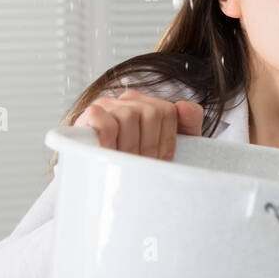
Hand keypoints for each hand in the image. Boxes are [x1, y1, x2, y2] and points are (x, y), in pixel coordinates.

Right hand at [74, 89, 205, 160]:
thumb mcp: (169, 145)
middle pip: (151, 113)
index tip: (163, 160)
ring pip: (129, 116)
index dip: (168, 139)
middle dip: (150, 146)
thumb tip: (185, 106)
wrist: (100, 177)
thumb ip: (188, 123)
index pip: (167, 111)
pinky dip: (111, 141)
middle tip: (144, 165)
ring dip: (130, 147)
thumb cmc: (138, 160)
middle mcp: (129, 100)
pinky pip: (106, 123)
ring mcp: (108, 105)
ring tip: (127, 163)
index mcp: (148, 104)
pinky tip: (110, 154)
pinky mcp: (89, 115)